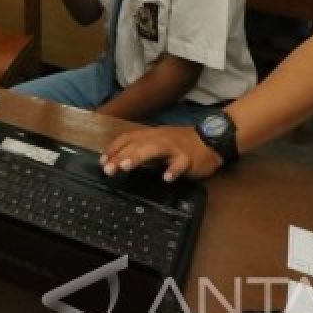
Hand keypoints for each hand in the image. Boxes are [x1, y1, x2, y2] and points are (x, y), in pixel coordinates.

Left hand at [100, 126, 222, 181]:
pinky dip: (174, 170)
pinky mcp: (188, 158)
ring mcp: (174, 148)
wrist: (211, 140)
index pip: (129, 137)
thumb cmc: (181, 143)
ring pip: (154, 149)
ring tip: (125, 167)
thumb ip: (141, 148)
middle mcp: (160, 139)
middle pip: (138, 144)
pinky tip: (167, 178)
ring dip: (138, 157)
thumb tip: (119, 159)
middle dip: (121, 155)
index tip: (102, 160)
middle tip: (108, 169)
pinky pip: (181, 164)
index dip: (114, 148)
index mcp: (151, 135)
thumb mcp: (159, 142)